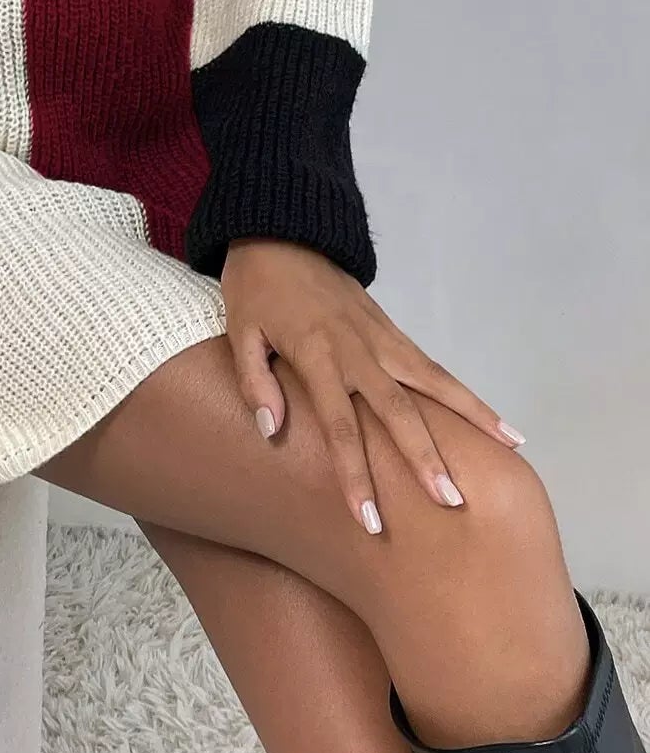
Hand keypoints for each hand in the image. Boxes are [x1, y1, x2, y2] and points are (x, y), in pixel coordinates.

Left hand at [222, 236, 526, 534]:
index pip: (340, 426)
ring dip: (472, 418)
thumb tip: (271, 430)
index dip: (355, 474)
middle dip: (424, 459)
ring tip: (512, 450)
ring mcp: (382, 339)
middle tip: (450, 503)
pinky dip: (465, 395)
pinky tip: (495, 421)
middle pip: (398, 410)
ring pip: (434, 384)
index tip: (370, 520)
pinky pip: (434, 368)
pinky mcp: (393, 331)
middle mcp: (358, 349)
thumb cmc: (256, 288)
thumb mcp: (239, 331)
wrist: (282, 232)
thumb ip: (254, 381)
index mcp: (316, 354)